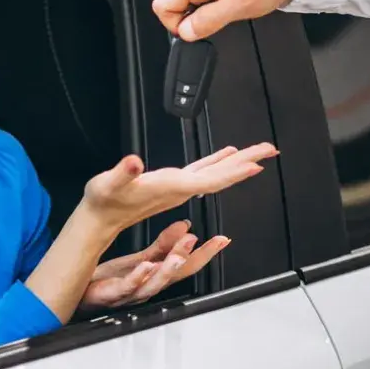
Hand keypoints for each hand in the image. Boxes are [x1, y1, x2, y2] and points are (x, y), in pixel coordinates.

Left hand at [80, 220, 228, 308]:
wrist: (80, 293)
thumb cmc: (111, 280)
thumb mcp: (139, 258)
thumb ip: (162, 245)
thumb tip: (185, 227)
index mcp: (155, 275)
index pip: (187, 264)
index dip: (206, 253)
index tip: (222, 239)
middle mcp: (148, 285)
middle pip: (175, 276)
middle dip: (192, 259)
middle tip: (204, 242)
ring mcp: (132, 291)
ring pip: (154, 283)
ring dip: (168, 269)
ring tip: (178, 254)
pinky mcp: (112, 294)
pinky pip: (128, 287)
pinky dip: (138, 277)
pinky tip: (145, 265)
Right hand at [81, 144, 276, 235]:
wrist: (99, 219)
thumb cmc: (103, 203)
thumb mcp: (107, 185)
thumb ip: (121, 174)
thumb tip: (133, 163)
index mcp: (171, 188)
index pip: (210, 180)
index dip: (233, 172)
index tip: (256, 163)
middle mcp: (179, 190)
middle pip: (221, 177)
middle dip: (246, 163)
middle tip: (270, 149)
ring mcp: (178, 188)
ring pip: (215, 174)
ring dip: (237, 163)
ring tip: (257, 151)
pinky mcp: (171, 184)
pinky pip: (203, 172)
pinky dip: (217, 162)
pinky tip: (225, 155)